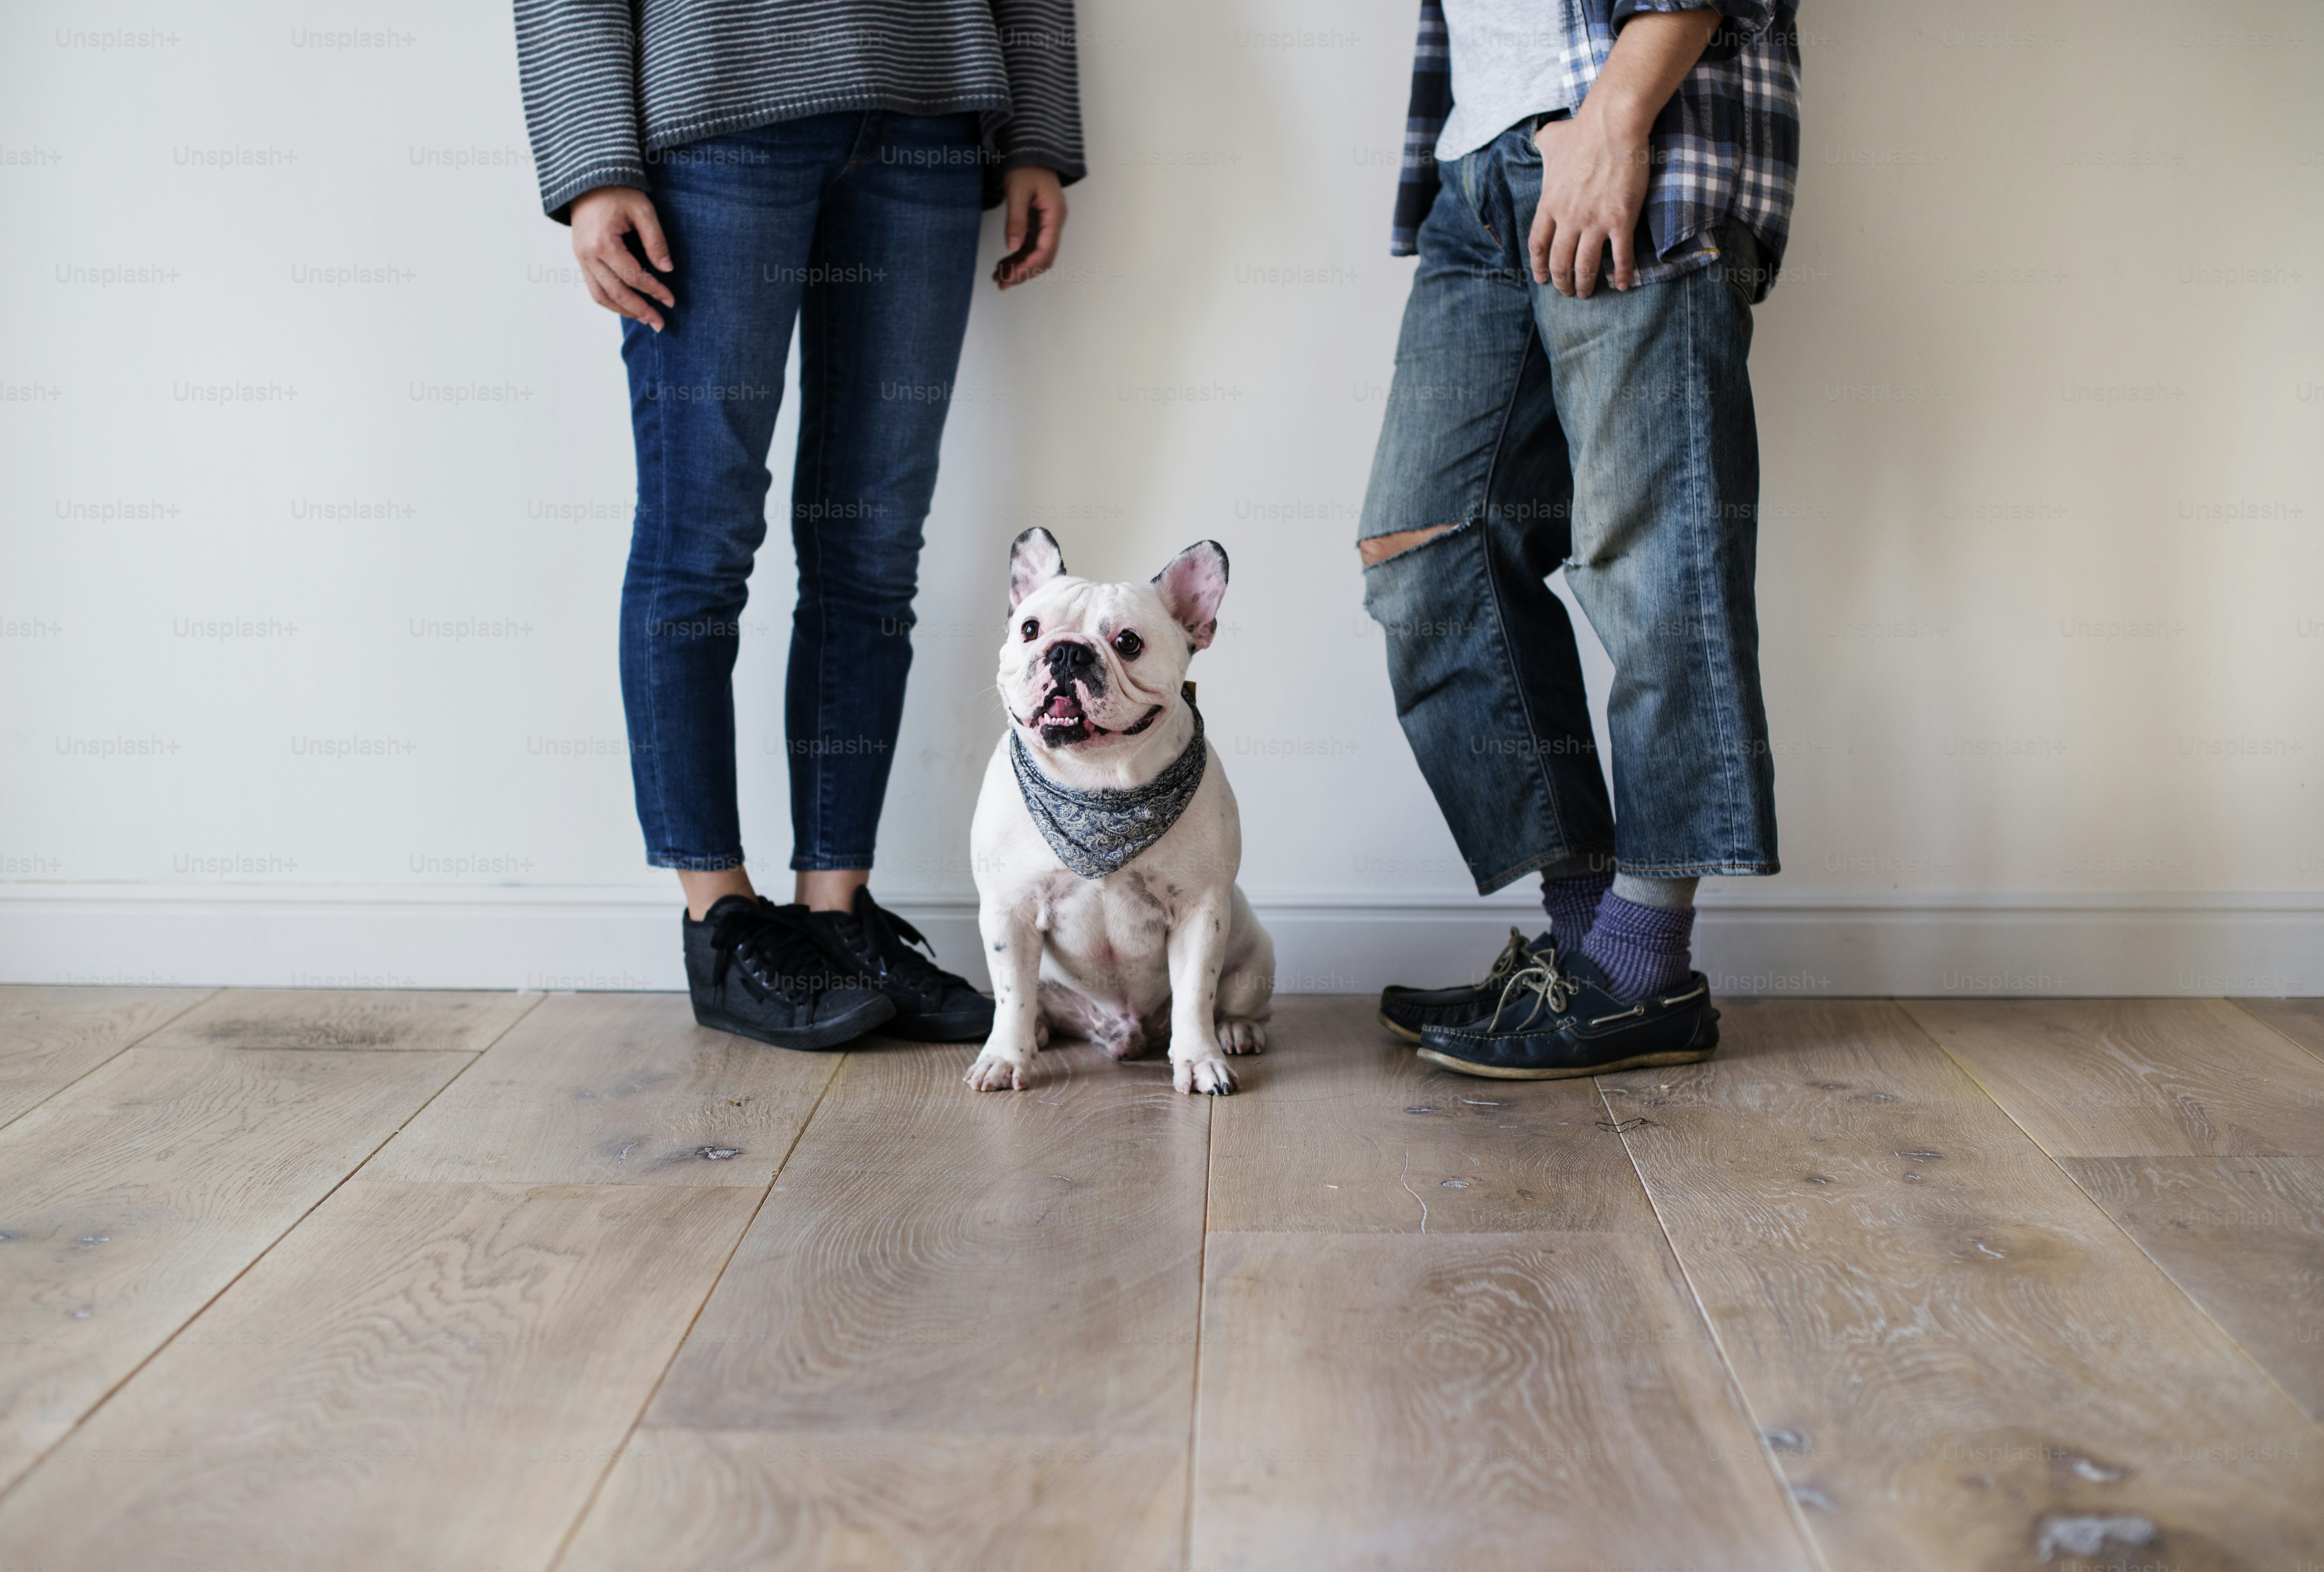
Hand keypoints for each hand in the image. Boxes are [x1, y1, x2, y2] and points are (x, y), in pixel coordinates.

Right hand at [570, 186, 675, 330]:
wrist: (588, 181)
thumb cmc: (618, 192)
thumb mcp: (643, 210)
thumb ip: (656, 241)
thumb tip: (667, 270)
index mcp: (603, 243)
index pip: (633, 276)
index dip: (654, 291)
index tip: (672, 300)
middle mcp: (587, 255)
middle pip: (616, 293)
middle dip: (640, 311)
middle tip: (660, 323)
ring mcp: (580, 258)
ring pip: (601, 296)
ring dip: (624, 311)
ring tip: (645, 319)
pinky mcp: (580, 259)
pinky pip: (593, 287)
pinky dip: (610, 301)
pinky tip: (628, 307)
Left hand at [993, 166, 1066, 289]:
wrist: (1029, 152)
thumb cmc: (1026, 166)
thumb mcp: (1017, 191)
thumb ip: (1016, 219)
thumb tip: (1012, 247)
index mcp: (1054, 215)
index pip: (1045, 249)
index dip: (1028, 266)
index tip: (1011, 276)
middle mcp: (1053, 223)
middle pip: (1042, 258)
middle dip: (1023, 272)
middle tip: (1002, 283)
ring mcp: (1046, 225)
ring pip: (1035, 255)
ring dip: (1019, 268)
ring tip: (999, 278)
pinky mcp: (1037, 224)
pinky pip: (1029, 246)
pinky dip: (1017, 257)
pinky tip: (1003, 265)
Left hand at [1526, 8, 1721, 298]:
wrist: (1612, 125)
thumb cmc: (1582, 130)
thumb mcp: (1550, 138)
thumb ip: (1542, 146)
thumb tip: (1538, 141)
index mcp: (1549, 203)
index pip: (1538, 244)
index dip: (1538, 265)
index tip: (1541, 278)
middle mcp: (1568, 218)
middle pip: (1559, 262)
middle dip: (1561, 282)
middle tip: (1567, 292)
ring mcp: (1594, 222)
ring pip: (1586, 265)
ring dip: (1585, 284)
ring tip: (1588, 293)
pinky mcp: (1620, 221)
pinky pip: (1620, 257)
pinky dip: (1622, 274)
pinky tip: (1622, 285)